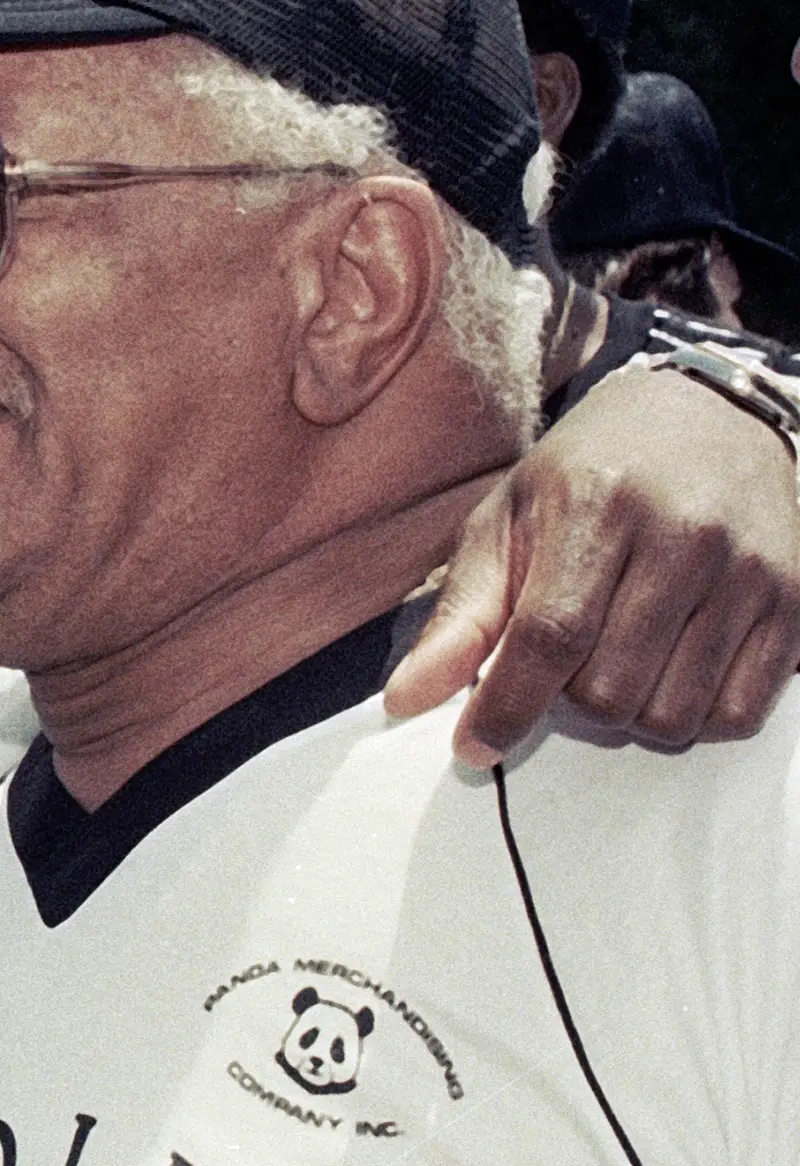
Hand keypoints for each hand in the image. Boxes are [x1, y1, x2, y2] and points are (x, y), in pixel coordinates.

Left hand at [387, 367, 799, 761]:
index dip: (505, 707)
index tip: (472, 747)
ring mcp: (749, 573)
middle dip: (568, 699)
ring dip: (628, 711)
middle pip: (608, 690)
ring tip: (617, 656)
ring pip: (672, 713)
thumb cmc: (591, 474)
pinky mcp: (796, 603)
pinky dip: (692, 714)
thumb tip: (405, 700)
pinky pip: (736, 713)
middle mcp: (684, 538)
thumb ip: (461, 614)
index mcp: (598, 507)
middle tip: (564, 660)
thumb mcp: (507, 520)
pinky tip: (671, 667)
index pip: (549, 638)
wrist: (711, 417)